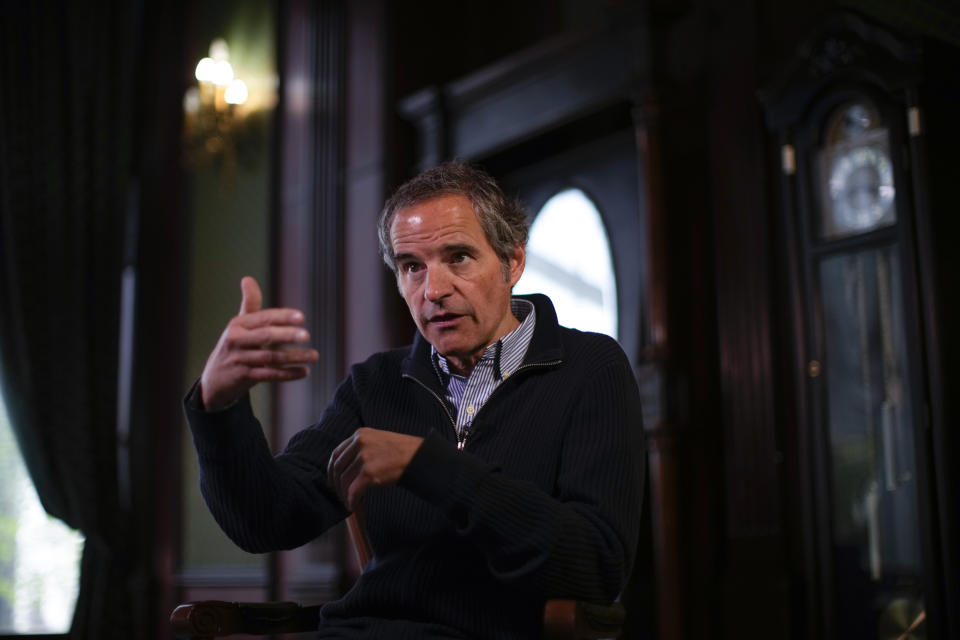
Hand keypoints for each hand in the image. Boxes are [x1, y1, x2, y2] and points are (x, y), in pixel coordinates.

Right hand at [200, 276, 318, 410]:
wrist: (214, 379)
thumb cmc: (233, 346)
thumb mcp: (239, 325)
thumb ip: (249, 304)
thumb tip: (247, 278)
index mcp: (238, 324)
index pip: (263, 318)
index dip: (282, 317)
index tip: (301, 317)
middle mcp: (236, 340)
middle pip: (265, 336)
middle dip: (287, 335)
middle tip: (307, 335)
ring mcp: (240, 360)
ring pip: (271, 357)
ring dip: (294, 357)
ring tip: (314, 355)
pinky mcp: (244, 377)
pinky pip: (270, 375)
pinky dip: (288, 374)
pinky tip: (304, 371)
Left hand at [327, 428, 423, 510]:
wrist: (419, 457)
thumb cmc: (403, 451)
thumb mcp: (379, 439)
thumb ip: (362, 447)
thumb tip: (347, 466)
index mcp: (360, 434)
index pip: (336, 453)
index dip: (331, 469)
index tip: (332, 480)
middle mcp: (360, 444)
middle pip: (338, 468)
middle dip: (336, 484)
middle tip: (338, 494)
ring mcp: (364, 459)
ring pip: (344, 481)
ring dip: (344, 495)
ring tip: (348, 501)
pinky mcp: (370, 474)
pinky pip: (353, 491)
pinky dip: (351, 501)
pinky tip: (353, 506)